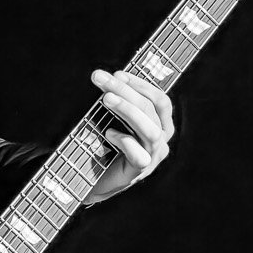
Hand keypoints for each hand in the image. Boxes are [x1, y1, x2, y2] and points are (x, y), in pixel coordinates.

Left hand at [83, 68, 174, 204]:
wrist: (92, 178)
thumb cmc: (103, 144)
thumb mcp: (112, 119)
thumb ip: (116, 101)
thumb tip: (105, 76)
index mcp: (160, 125)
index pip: (160, 100)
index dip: (141, 85)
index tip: (118, 74)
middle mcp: (161, 140)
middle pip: (151, 110)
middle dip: (126, 90)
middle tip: (101, 79)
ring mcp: (152, 157)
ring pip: (150, 130)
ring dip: (128, 110)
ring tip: (106, 99)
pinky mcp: (139, 171)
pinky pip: (139, 155)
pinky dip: (124, 141)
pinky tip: (108, 134)